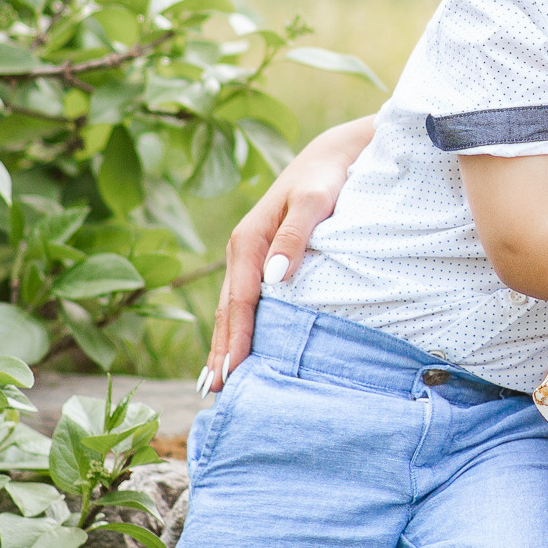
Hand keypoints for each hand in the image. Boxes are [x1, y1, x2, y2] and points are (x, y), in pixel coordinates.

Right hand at [204, 116, 374, 388]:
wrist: (333, 154)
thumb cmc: (328, 177)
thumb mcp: (316, 200)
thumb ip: (295, 236)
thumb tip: (276, 277)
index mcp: (249, 240)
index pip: (239, 300)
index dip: (234, 337)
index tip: (231, 372)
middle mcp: (242, 250)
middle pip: (227, 310)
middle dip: (220, 350)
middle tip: (214, 393)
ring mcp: (250, 256)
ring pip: (231, 308)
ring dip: (223, 344)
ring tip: (216, 383)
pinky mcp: (262, 259)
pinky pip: (243, 301)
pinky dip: (236, 328)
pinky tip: (236, 350)